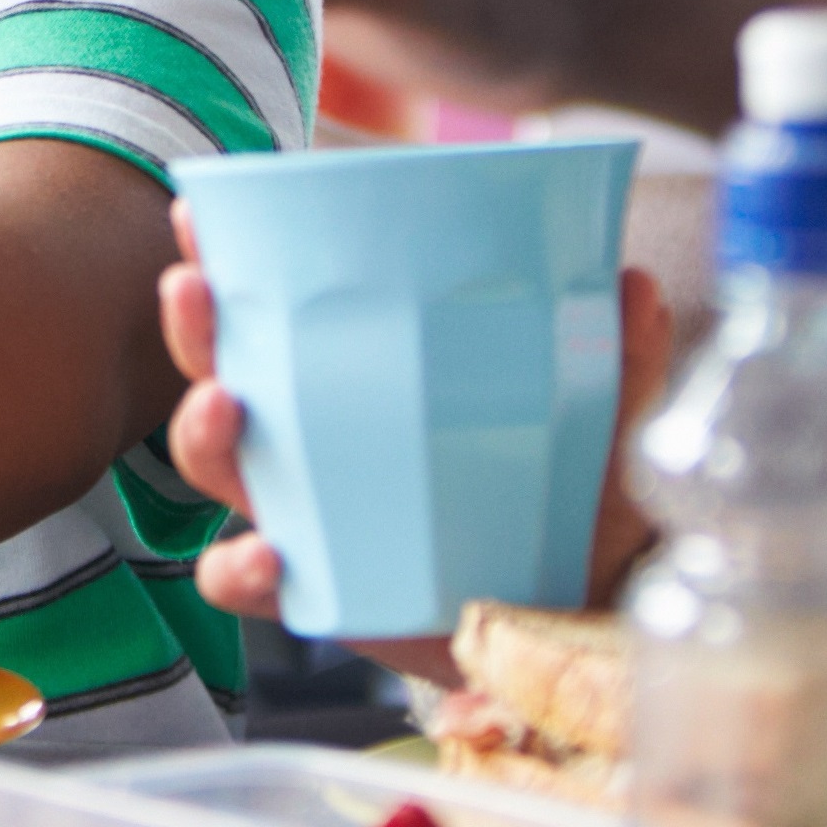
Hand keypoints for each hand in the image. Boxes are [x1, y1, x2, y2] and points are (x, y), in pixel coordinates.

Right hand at [161, 212, 671, 626]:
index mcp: (359, 377)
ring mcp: (308, 513)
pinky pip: (249, 582)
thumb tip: (632, 284)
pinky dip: (241, 569)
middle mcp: (315, 439)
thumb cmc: (567, 498)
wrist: (580, 612)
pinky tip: (266, 555)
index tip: (197, 214)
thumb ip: (617, 358)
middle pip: (221, 371)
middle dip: (194, 328)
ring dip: (200, 432)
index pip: (280, 305)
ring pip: (219, 466)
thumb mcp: (597, 419)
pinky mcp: (317, 589)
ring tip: (226, 407)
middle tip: (195, 288)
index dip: (225, 256)